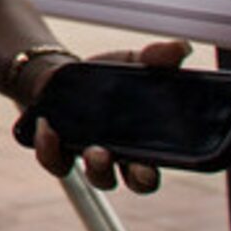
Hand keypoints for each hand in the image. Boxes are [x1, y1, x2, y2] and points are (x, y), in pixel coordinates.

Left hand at [27, 37, 191, 193]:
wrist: (61, 74)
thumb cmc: (106, 76)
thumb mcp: (132, 63)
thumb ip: (156, 57)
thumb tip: (181, 47)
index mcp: (141, 144)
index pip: (152, 172)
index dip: (152, 176)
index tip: (151, 168)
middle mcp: (117, 157)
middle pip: (130, 182)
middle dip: (132, 179)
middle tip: (131, 166)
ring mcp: (85, 155)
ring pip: (95, 178)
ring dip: (96, 168)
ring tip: (95, 150)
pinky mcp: (56, 149)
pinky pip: (54, 161)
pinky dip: (50, 148)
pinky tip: (48, 127)